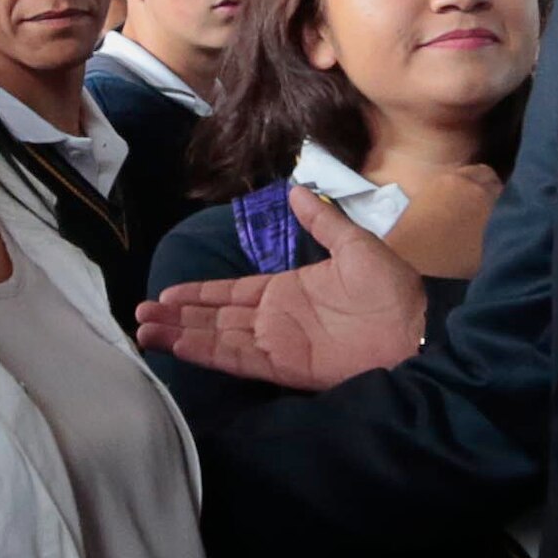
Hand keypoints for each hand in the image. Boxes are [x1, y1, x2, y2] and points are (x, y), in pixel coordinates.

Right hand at [135, 190, 427, 387]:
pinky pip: (239, 359)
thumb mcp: (354, 245)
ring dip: (182, 335)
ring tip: (145, 332)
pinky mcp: (285, 368)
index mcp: (286, 291)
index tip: (165, 294)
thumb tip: (297, 190)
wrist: (418, 329)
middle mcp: (275, 320)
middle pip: (215, 319)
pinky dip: (208, 353)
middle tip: (139, 316)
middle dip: (177, 317)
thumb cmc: (392, 289)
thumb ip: (322, 221)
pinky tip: (180, 346)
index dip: (198, 294)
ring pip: (219, 339)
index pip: (230, 293)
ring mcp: (278, 345)